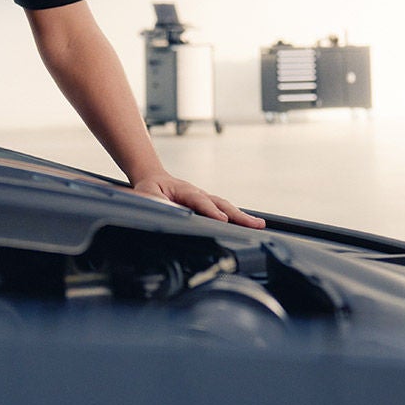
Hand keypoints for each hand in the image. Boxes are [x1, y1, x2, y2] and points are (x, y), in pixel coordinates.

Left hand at [132, 173, 264, 228]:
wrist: (154, 178)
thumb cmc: (150, 188)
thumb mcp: (146, 194)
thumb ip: (153, 202)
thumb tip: (162, 210)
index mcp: (184, 190)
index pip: (200, 201)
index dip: (211, 211)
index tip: (222, 219)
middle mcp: (198, 193)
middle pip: (221, 204)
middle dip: (238, 215)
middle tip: (255, 224)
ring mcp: (205, 198)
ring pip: (226, 207)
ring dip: (243, 217)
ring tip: (259, 225)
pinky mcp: (207, 204)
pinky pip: (224, 210)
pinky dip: (238, 218)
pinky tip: (249, 224)